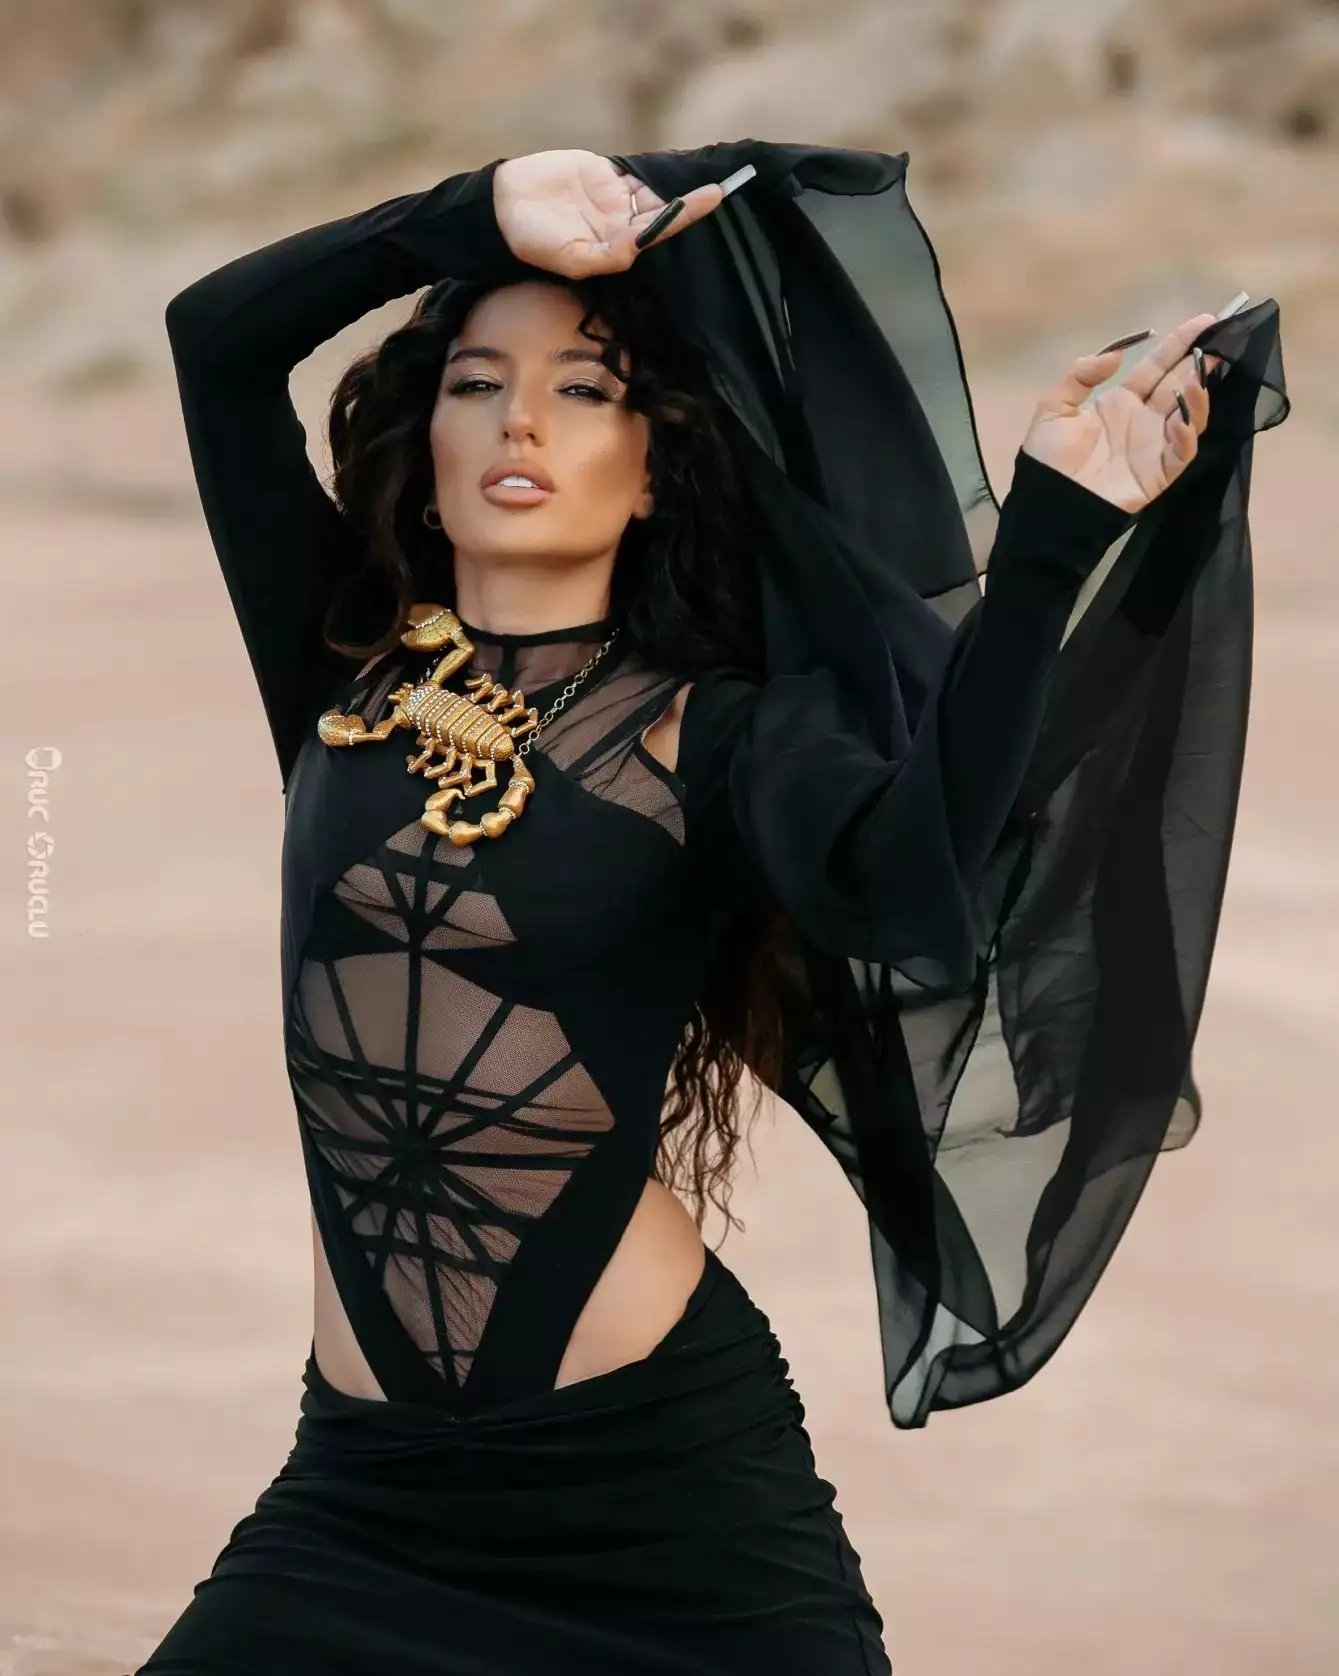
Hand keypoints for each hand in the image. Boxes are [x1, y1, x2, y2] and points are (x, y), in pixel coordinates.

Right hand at [492, 150, 724, 278]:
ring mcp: (613, 198)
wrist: (505, 204)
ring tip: (707, 182)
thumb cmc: (534, 239)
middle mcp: (619, 225)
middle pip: (661, 213)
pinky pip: (633, 173)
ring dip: (674, 187)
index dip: (682, 217)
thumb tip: (637, 247)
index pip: (656, 233)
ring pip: (651, 192)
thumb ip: (605, 256)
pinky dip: (653, 171)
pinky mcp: (603, 174)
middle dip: (689, 205)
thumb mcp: (569, 257)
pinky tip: (675, 168)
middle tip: (721, 191)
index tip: (710, 200)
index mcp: (615, 248)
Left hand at [1020, 314, 1224, 513]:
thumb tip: (1115, 355)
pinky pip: (1181, 452)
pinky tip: (1183, 418)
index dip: (1180, 344)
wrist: (1048, 502)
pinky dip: (1187, 435)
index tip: (1204, 322)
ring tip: (1198, 377)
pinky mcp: (1159, 472)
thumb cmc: (1048, 458)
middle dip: (1201, 362)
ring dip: (1197, 395)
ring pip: (1189, 414)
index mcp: (1121, 401)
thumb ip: (1080, 376)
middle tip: (1221, 340)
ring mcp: (1154, 445)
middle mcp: (1144, 418)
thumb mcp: (1054, 408)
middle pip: (1179, 383)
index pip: (1157, 366)